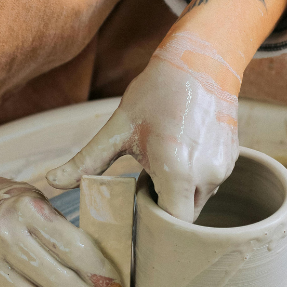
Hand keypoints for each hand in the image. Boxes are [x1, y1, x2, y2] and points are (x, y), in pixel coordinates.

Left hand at [47, 32, 240, 219]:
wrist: (202, 62)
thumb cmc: (157, 93)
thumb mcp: (118, 128)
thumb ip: (87, 161)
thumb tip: (53, 182)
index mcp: (177, 172)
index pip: (173, 223)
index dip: (156, 223)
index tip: (138, 210)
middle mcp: (207, 175)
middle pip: (187, 215)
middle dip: (166, 207)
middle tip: (145, 184)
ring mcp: (224, 167)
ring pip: (200, 197)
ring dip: (182, 191)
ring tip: (165, 161)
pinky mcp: (233, 158)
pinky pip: (212, 180)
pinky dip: (197, 176)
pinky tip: (183, 149)